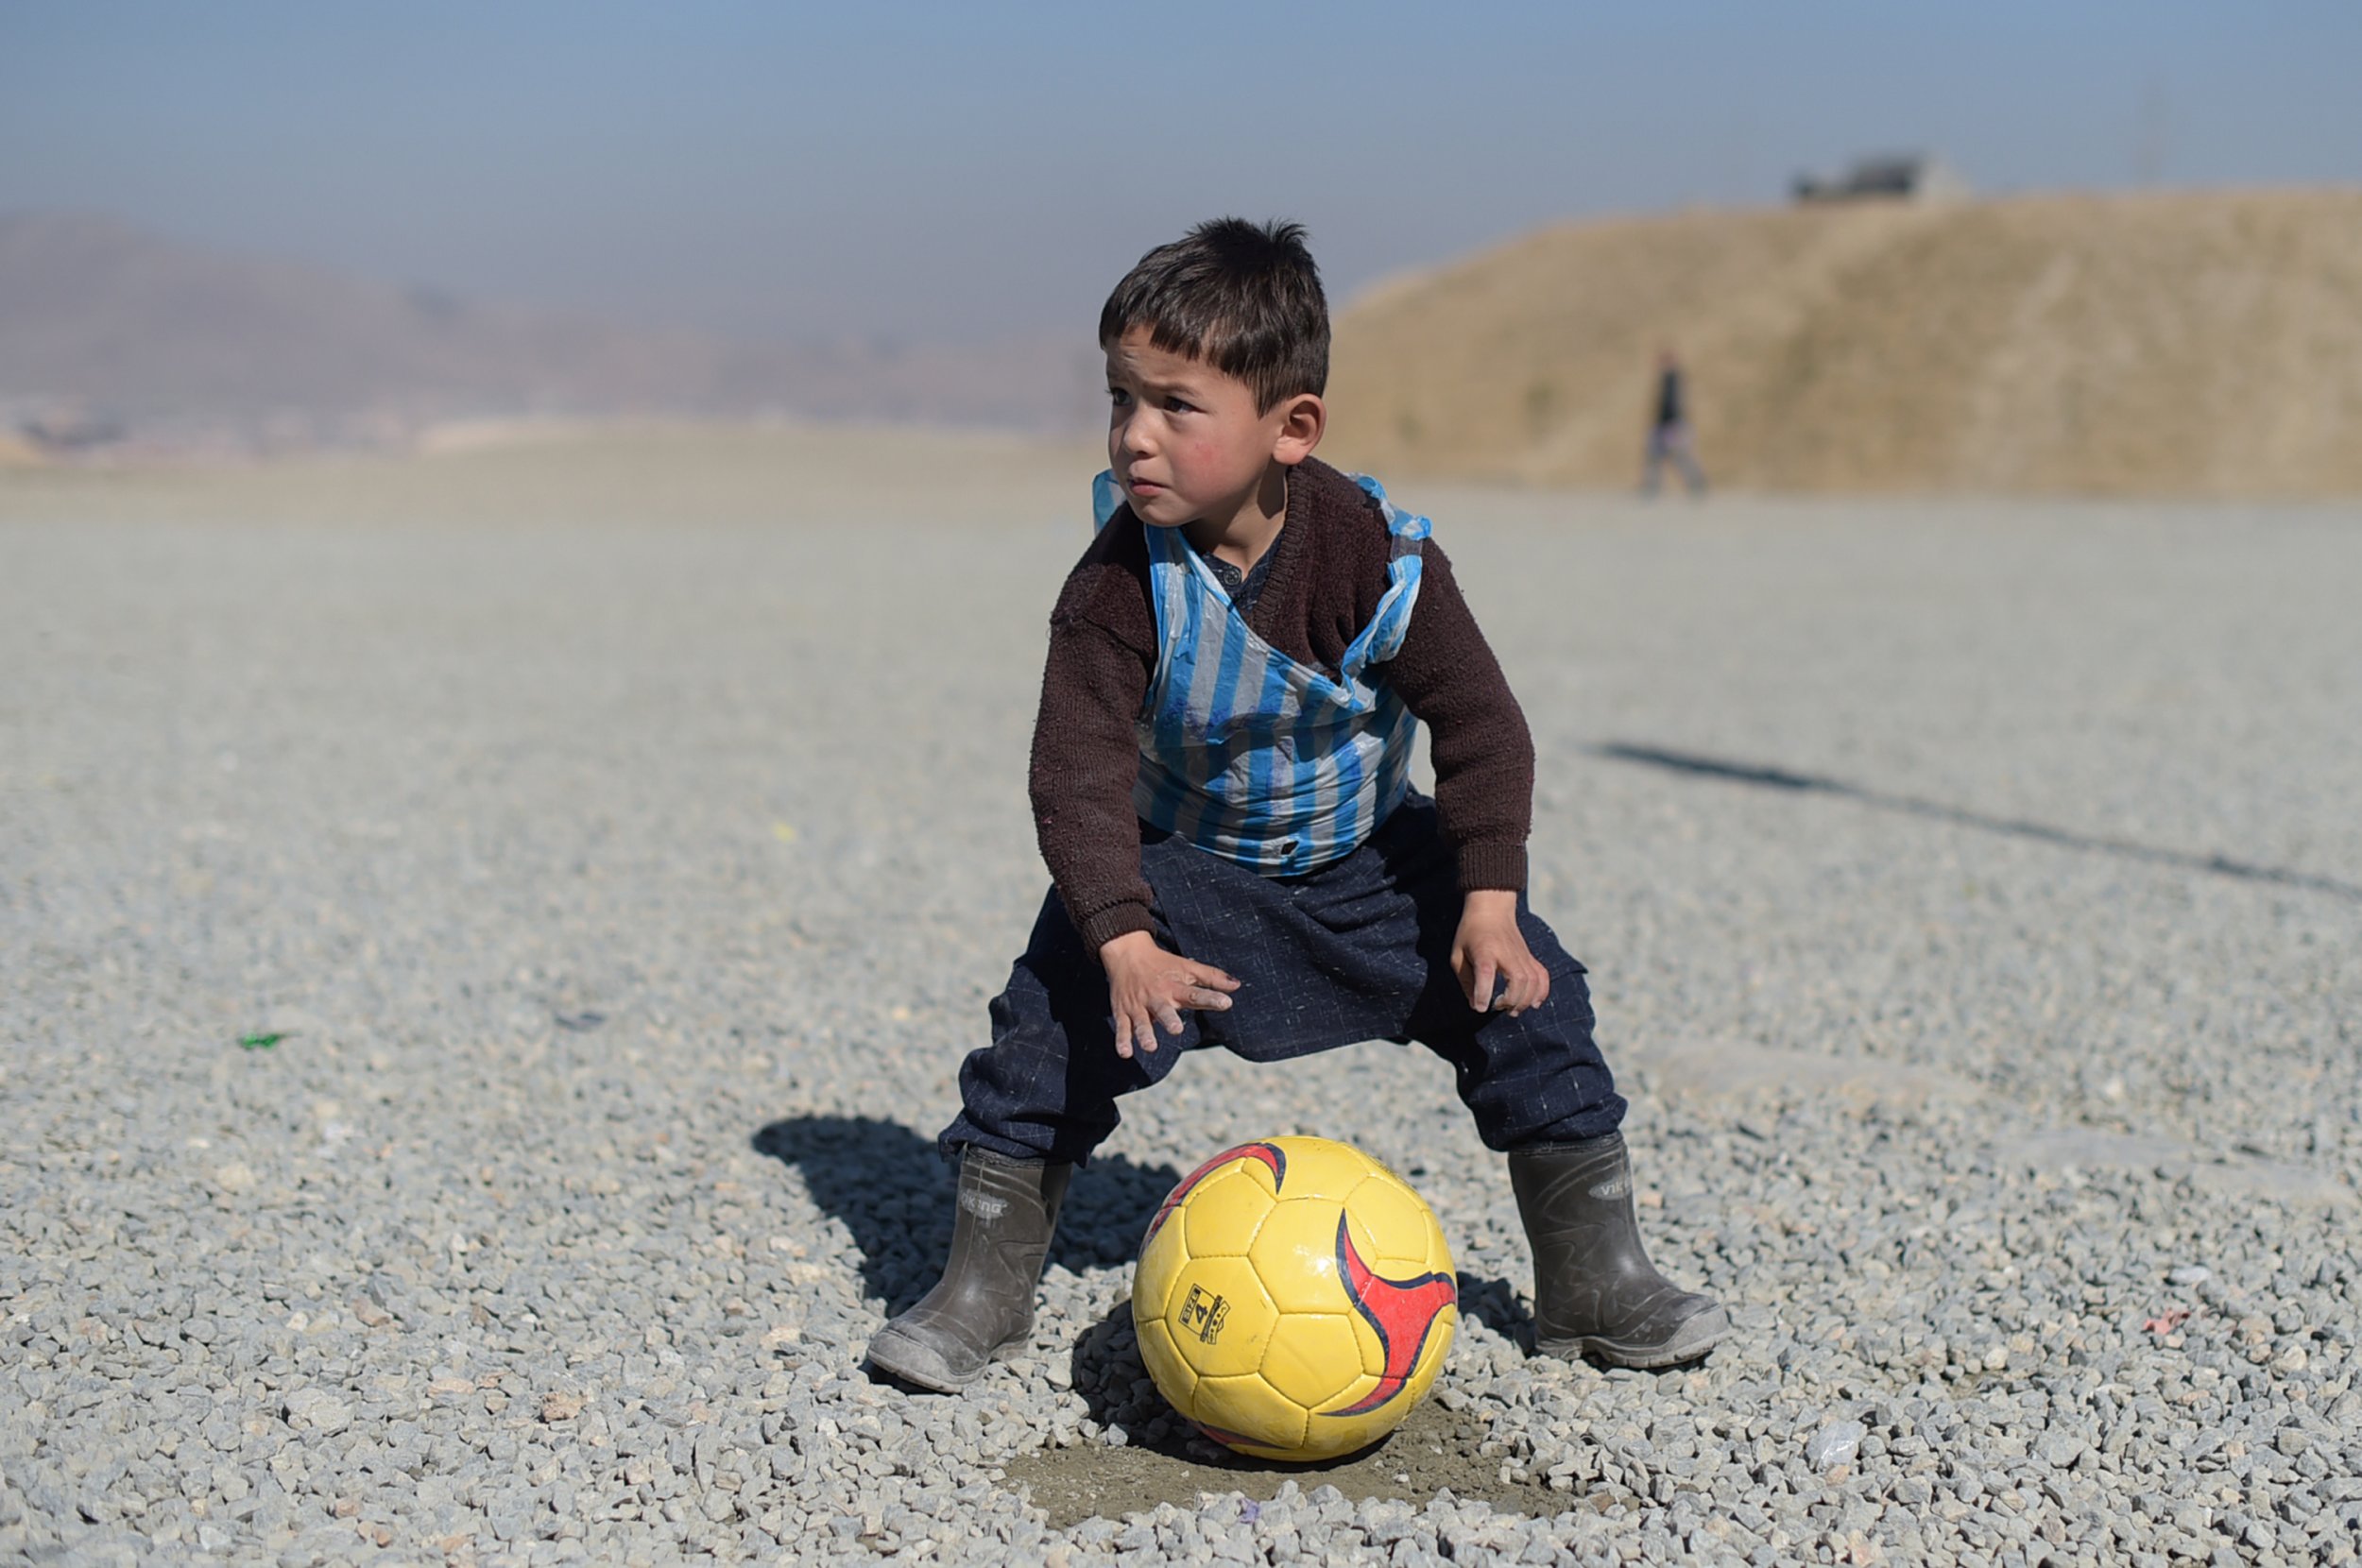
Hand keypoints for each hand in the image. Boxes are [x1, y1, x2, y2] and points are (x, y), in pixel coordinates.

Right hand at [1099, 930, 1239, 1058]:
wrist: (1126, 953)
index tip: (1226, 1003)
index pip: (1194, 993)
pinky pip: (1122, 1026)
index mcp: (1174, 986)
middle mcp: (1156, 996)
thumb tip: (1237, 986)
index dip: (1210, 998)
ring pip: (1141, 1021)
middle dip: (1169, 1019)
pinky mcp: (1123, 1011)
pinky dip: (1121, 1040)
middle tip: (1176, 1029)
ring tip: (1150, 1046)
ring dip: (1145, 1034)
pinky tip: (1125, 1053)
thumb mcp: (1187, 967)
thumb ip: (1211, 977)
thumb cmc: (1162, 964)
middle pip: (1163, 1009)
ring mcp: (1138, 1005)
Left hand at [1451, 890, 1549, 1015]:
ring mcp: (1521, 955)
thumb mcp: (1458, 955)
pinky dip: (1541, 992)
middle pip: (1517, 979)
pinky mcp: (1529, 957)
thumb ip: (1466, 981)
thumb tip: (1476, 1005)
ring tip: (1512, 1010)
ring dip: (1524, 1001)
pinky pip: (1542, 976)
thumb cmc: (1471, 934)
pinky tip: (1534, 1004)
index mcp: (1484, 950)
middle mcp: (1506, 953)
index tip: (1481, 1008)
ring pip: (1532, 981)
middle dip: (1510, 1000)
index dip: (1484, 992)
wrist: (1491, 910)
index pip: (1486, 972)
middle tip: (1497, 1007)